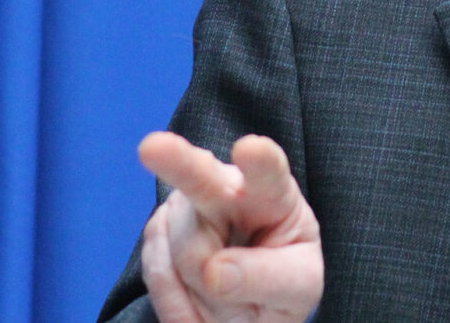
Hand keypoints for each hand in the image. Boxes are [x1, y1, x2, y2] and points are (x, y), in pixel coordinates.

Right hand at [137, 131, 322, 322]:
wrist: (247, 302)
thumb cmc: (283, 281)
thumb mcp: (297, 285)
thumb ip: (266, 276)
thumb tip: (213, 271)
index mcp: (274, 194)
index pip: (270, 174)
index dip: (260, 159)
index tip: (251, 148)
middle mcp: (226, 189)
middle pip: (200, 177)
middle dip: (178, 161)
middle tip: (152, 147)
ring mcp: (187, 208)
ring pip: (183, 251)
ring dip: (202, 286)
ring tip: (224, 291)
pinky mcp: (158, 232)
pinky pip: (158, 271)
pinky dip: (178, 297)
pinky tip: (197, 291)